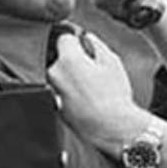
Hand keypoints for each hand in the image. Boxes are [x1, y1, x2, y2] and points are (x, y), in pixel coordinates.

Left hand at [47, 31, 146, 152]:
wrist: (111, 129)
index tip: (85, 47)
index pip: (64, 38)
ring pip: (59, 76)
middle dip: (73, 61)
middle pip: (60, 58)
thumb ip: (96, 44)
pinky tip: (86, 99)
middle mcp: (55, 74)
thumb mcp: (112, 62)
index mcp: (68, 60)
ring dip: (70, 77)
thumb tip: (87, 38)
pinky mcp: (54, 106)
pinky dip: (69, 93)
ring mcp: (52, 92)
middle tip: (93, 71)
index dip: (77, 41)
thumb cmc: (114, 98)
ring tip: (91, 88)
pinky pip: (59, 92)